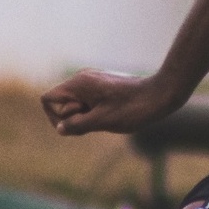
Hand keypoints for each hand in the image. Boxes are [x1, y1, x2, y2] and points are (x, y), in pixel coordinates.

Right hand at [41, 69, 187, 136]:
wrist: (160, 95)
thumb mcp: (101, 121)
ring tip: (107, 116)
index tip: (75, 125)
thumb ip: (76, 125)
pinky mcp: (103, 86)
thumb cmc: (132, 108)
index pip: (48, 98)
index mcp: (79, 84)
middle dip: (74, 117)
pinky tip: (111, 114)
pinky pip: (87, 102)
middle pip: (61, 103)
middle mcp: (82, 79)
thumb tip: (60, 129)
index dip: (55, 116)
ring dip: (85, 116)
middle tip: (97, 119)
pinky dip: (94, 112)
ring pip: (75, 104)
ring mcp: (93, 82)